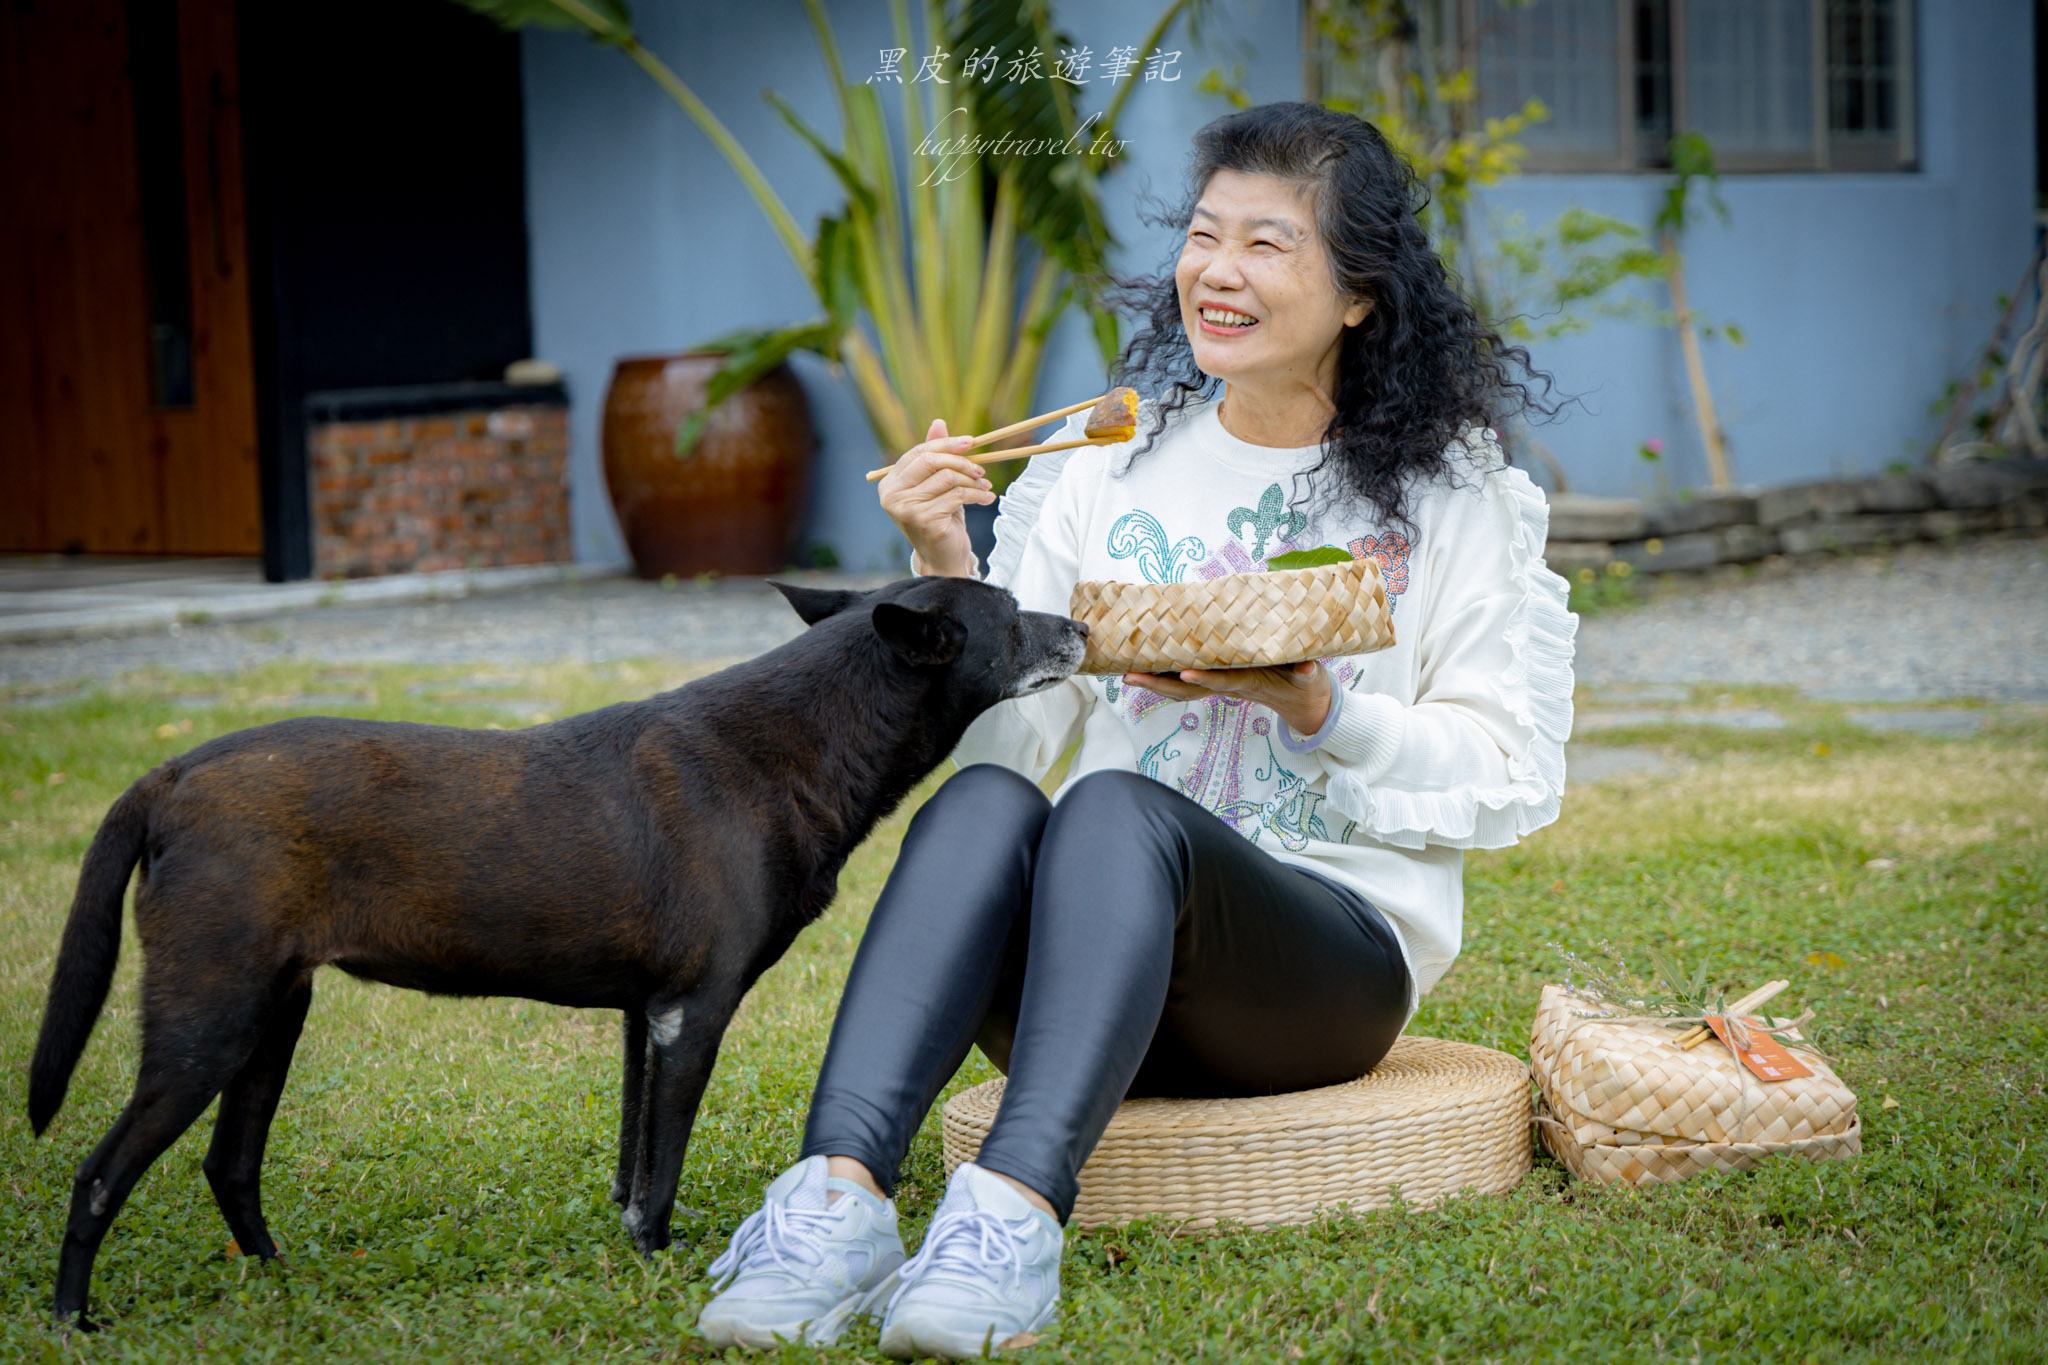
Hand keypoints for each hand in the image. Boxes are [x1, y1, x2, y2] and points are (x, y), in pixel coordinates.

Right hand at [877, 418, 993, 577]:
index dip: (946, 444)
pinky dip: (977, 495)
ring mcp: (906, 508)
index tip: (971, 442)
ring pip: (947, 478)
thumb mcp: (938, 485)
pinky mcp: (924, 520)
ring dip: (972, 481)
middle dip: (960, 461)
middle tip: (981, 469)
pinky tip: (986, 499)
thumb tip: (938, 422)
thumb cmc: (941, 518)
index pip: (918, 452)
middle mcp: (892, 495)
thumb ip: (935, 456)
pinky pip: (957, 495)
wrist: (944, 558)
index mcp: (890, 483)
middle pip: (930, 461)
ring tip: (985, 488)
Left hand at [1124, 660, 1331, 735]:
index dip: (1205, 678)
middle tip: (1129, 677)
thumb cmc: (1305, 686)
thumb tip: (1308, 666)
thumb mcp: (1310, 679)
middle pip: (1188, 689)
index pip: (1222, 681)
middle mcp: (1228, 685)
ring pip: (1182, 687)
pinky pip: (1186, 678)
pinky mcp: (1219, 678)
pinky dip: (1165, 674)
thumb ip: (1307, 672)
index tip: (1184, 672)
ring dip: (1154, 682)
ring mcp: (1221, 684)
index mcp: (1249, 683)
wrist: (1302, 701)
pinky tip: (1144, 666)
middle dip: (1159, 684)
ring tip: (1126, 674)